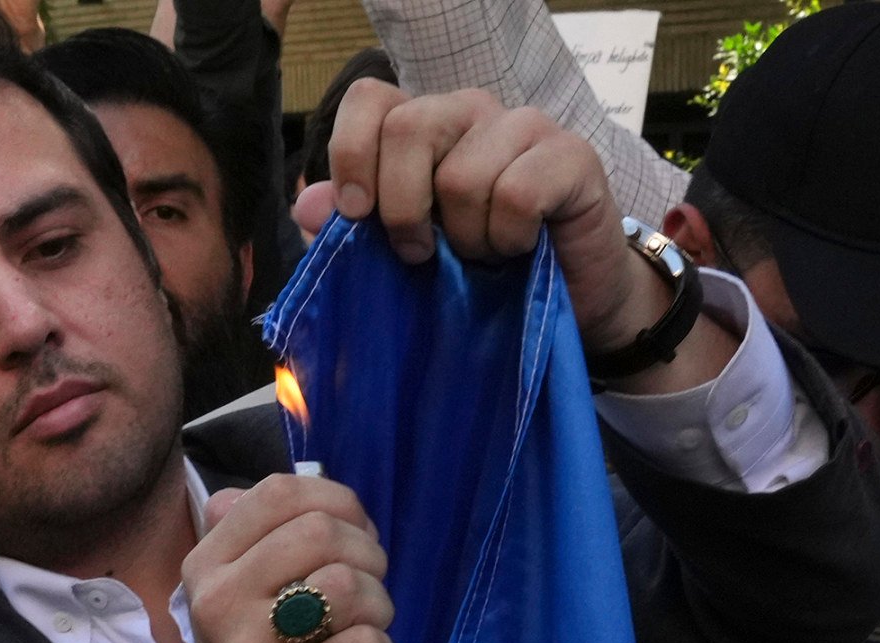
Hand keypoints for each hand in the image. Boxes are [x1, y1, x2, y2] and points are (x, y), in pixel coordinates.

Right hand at [189, 474, 394, 642]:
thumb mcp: (244, 593)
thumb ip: (262, 534)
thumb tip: (291, 485)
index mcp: (205, 566)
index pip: (279, 495)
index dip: (336, 504)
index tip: (350, 540)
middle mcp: (217, 603)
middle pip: (321, 533)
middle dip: (366, 557)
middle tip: (363, 596)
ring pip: (347, 585)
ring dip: (376, 607)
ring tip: (357, 634)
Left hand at [295, 84, 672, 377]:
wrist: (570, 306)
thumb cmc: (484, 277)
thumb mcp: (406, 258)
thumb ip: (354, 230)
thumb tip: (307, 204)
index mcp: (425, 127)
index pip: (370, 99)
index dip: (353, 152)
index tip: (358, 215)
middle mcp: (471, 113)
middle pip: (410, 126)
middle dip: (403, 207)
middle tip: (420, 255)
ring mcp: (524, 126)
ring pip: (462, 172)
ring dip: (467, 237)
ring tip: (484, 256)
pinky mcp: (571, 155)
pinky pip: (517, 193)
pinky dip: (509, 238)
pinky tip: (521, 249)